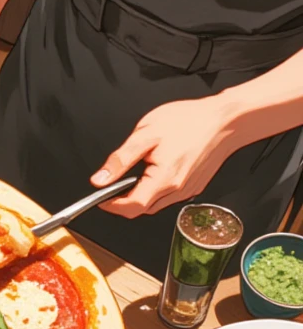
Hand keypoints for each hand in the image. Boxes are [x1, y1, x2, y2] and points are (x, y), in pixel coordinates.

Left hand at [91, 96, 242, 217]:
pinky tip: (154, 175)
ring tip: (133, 178)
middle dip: (123, 203)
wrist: (227, 119)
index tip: (100, 199)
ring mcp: (188, 191)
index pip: (131, 207)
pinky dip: (155, 192)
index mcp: (164, 180)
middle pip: (142, 209)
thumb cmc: (191, 121)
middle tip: (113, 188)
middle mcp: (177, 191)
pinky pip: (169, 197)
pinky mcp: (195, 187)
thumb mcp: (146, 134)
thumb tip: (100, 179)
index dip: (111, 206)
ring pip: (155, 205)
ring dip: (139, 198)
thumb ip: (120, 160)